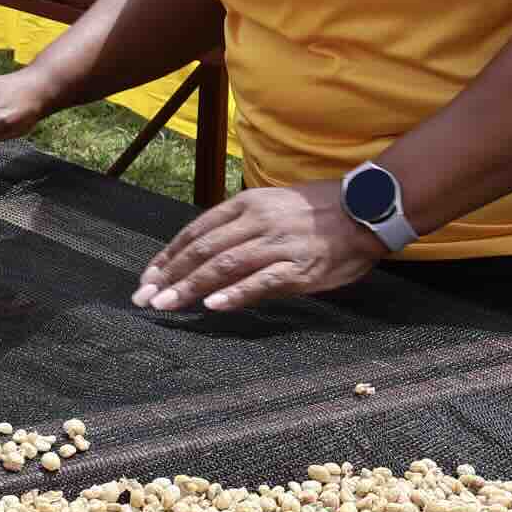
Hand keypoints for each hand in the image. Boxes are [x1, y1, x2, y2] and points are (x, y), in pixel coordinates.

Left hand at [134, 181, 386, 314]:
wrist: (366, 210)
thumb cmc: (318, 212)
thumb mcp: (272, 207)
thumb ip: (240, 228)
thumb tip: (204, 256)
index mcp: (248, 204)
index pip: (196, 231)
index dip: (168, 255)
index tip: (147, 277)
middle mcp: (258, 221)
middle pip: (203, 249)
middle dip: (169, 275)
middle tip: (145, 298)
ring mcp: (278, 244)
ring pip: (224, 266)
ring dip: (190, 287)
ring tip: (166, 305)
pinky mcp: (299, 268)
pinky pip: (261, 283)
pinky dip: (235, 294)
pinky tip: (212, 306)